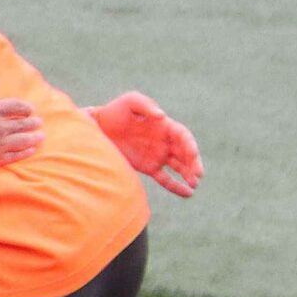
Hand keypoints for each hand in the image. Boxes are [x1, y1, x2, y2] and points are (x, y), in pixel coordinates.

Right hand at [0, 80, 41, 168]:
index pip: (18, 107)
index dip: (26, 108)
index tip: (30, 110)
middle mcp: (1, 126)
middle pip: (23, 123)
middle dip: (33, 122)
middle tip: (38, 122)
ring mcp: (0, 144)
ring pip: (23, 140)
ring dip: (34, 137)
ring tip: (41, 136)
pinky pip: (15, 155)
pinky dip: (26, 152)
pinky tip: (31, 150)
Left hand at [88, 91, 202, 196]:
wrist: (98, 128)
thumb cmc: (115, 111)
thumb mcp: (131, 102)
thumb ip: (146, 106)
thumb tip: (162, 116)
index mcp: (165, 126)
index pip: (184, 137)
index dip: (190, 146)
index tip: (193, 156)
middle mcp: (165, 142)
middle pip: (185, 153)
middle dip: (193, 164)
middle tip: (198, 175)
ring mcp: (158, 155)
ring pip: (179, 167)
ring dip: (188, 175)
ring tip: (194, 185)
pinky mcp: (149, 167)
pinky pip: (165, 179)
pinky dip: (176, 186)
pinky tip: (188, 194)